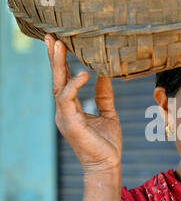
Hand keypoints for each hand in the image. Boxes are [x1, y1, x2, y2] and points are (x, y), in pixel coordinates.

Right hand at [45, 34, 121, 173]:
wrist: (108, 163)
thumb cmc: (107, 142)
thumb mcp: (108, 113)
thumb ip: (104, 94)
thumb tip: (104, 74)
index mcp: (71, 108)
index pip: (63, 81)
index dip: (61, 63)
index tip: (61, 43)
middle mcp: (64, 111)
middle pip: (56, 80)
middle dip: (54, 58)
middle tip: (52, 36)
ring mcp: (64, 117)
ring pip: (58, 86)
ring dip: (58, 65)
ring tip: (60, 45)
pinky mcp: (70, 123)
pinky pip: (67, 99)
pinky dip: (74, 85)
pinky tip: (84, 74)